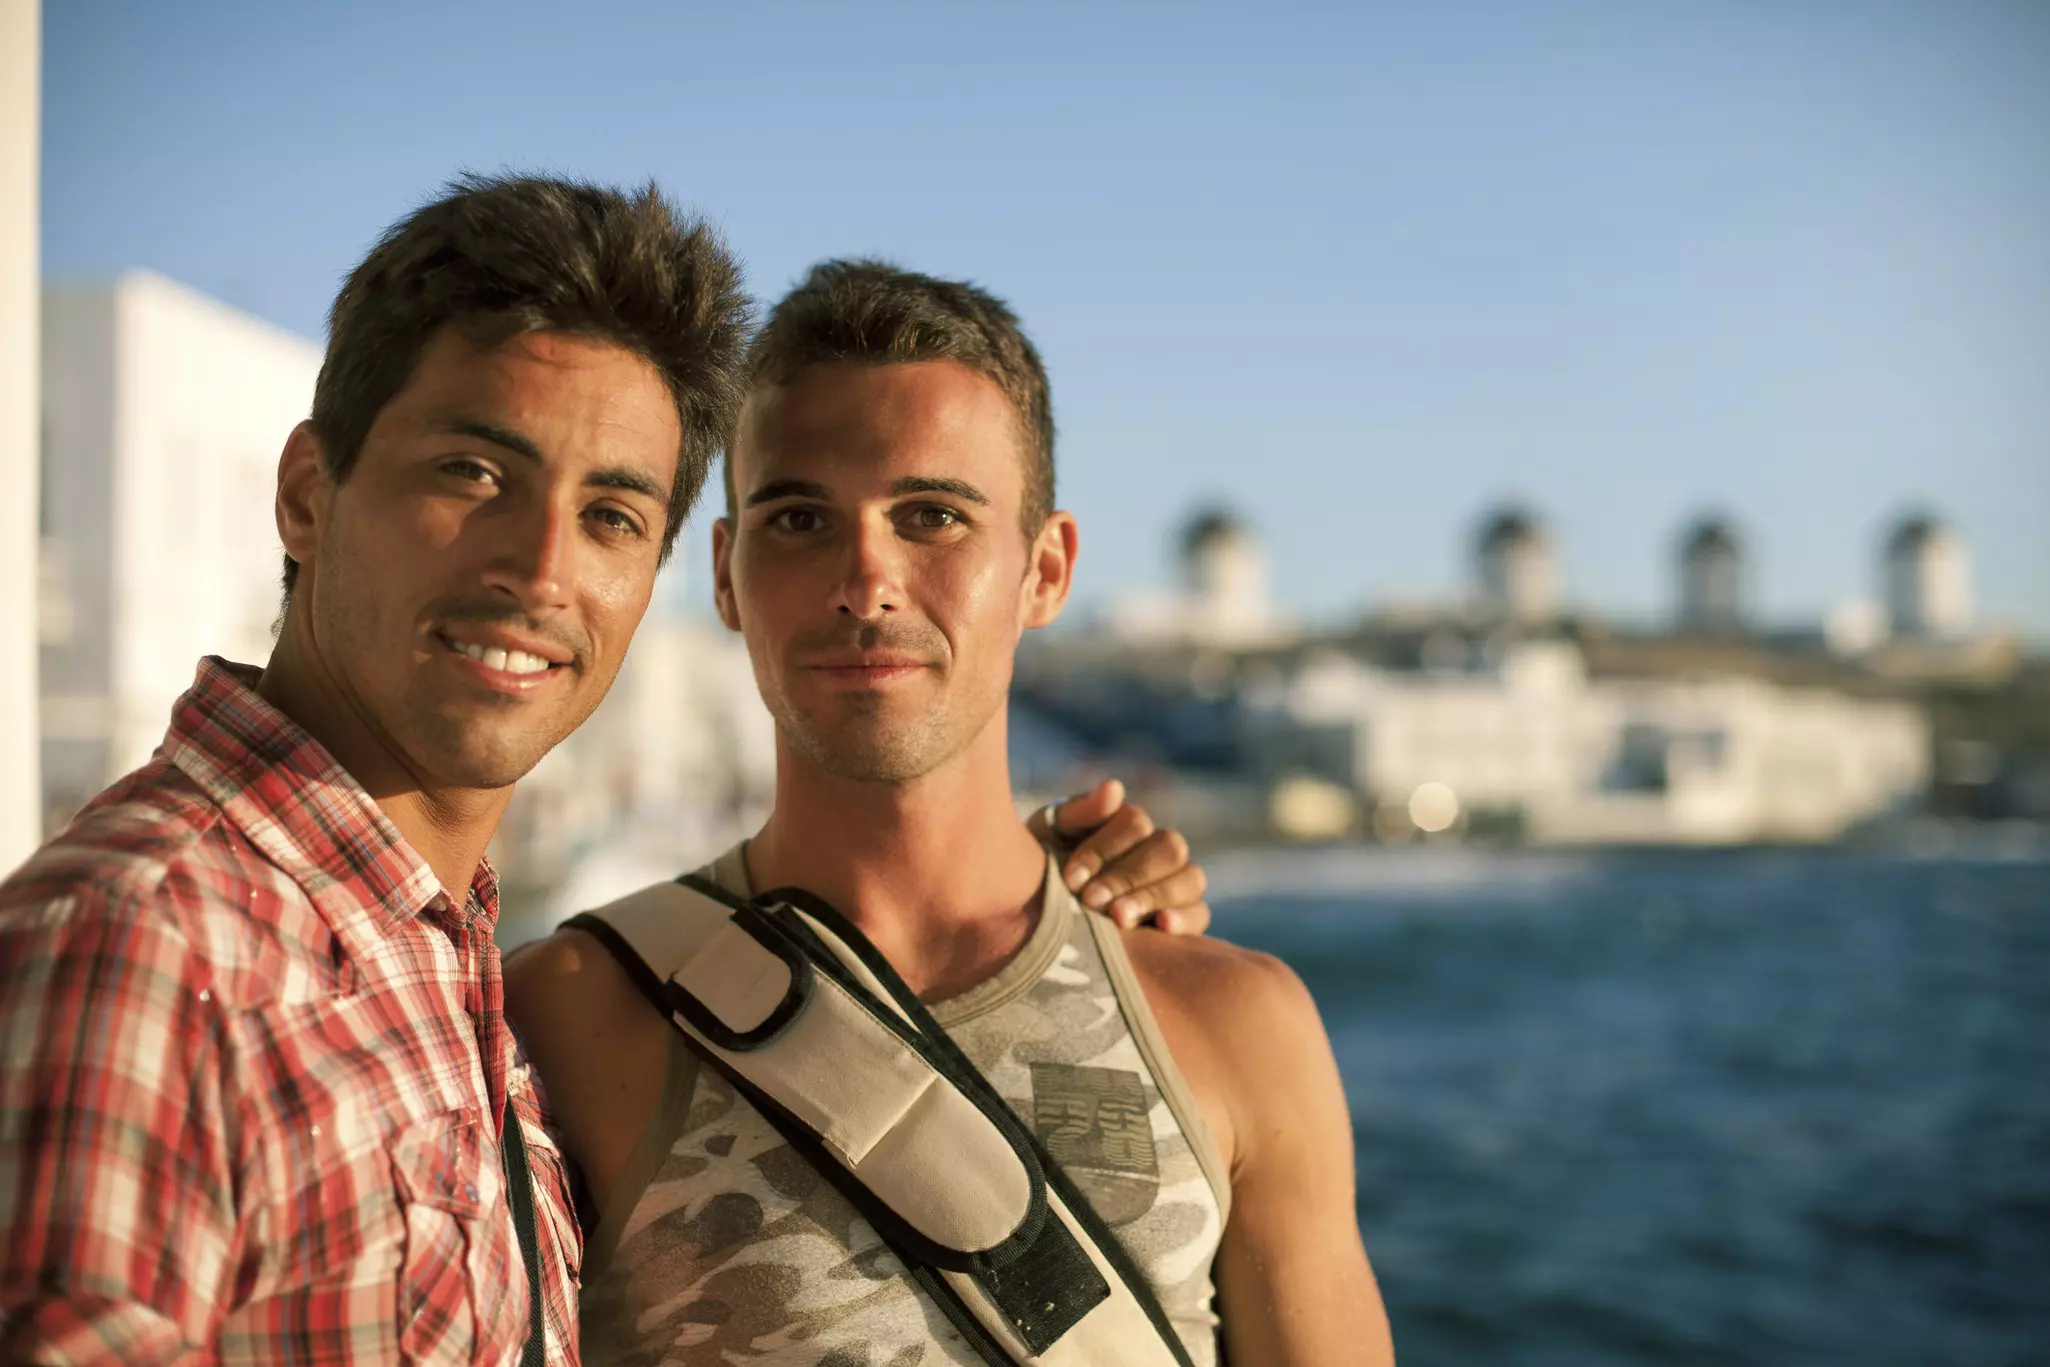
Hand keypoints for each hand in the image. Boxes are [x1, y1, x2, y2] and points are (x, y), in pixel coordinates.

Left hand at [1027, 780, 1210, 934]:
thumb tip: (1114, 788)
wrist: (1038, 912)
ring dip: (1153, 897)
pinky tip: (1161, 926)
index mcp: (1128, 824)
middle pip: (1169, 848)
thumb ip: (1079, 811)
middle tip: (1092, 901)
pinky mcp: (1185, 918)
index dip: (1104, 849)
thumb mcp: (1049, 837)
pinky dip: (1185, 919)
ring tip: (1117, 918)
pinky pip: (1200, 914)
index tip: (1071, 878)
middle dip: (1128, 876)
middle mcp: (1159, 848)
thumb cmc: (1044, 866)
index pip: (1135, 823)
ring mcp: (1177, 882)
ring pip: (1190, 879)